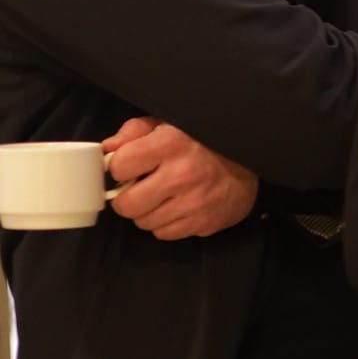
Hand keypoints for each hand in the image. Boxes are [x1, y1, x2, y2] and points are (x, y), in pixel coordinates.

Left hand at [103, 118, 258, 240]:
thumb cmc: (202, 140)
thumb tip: (106, 149)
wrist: (251, 158)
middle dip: (129, 197)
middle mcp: (183, 174)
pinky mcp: (205, 222)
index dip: (121, 167)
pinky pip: (165, 234)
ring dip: (148, 212)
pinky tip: (178, 207)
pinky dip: (166, 223)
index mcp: (171, 143)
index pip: (118, 167)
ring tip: (164, 196)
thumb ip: (134, 132)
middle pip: (126, 205)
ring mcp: (196, 202)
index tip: (131, 166)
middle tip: (141, 188)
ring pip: (144, 222)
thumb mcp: (168, 124)